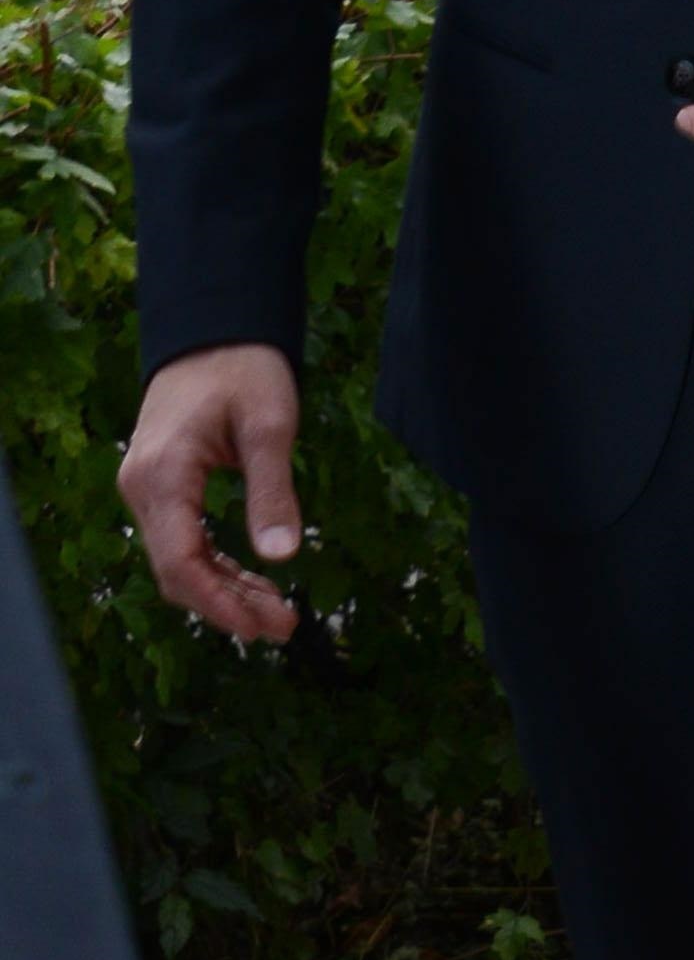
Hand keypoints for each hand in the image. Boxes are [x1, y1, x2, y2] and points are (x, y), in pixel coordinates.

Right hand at [120, 343, 304, 645]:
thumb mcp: (270, 425)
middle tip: (283, 627)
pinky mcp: (160, 488)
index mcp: (163, 475)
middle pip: (177, 570)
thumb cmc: (244, 369)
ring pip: (179, 561)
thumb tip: (283, 555)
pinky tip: (253, 583)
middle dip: (228, 606)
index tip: (259, 627)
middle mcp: (143, 488)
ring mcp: (147, 489)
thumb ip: (273, 490)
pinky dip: (216, 566)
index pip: (180, 560)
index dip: (218, 602)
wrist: (213, 332)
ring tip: (277, 615)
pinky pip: (183, 541)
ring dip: (224, 591)